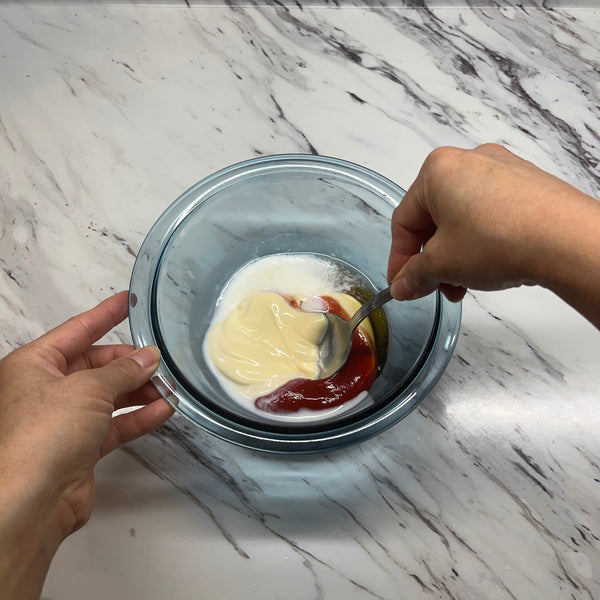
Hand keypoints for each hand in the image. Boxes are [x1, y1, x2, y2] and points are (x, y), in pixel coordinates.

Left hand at [0, 291, 173, 598]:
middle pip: (96, 365)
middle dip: (130, 362)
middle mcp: (45, 390)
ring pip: (108, 396)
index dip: (105, 314)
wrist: (29, 502)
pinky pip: (114, 425)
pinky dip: (139, 417)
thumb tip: (148, 359)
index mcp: (34, 365)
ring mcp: (62, 420)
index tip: (128, 301)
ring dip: (139, 391)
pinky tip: (163, 410)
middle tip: (160, 359)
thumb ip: (123, 371)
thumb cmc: (41, 437)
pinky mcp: (78, 448)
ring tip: (170, 386)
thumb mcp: (88, 389)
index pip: (77, 330)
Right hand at [387, 144, 599, 326]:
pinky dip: (481, 242)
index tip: (402, 283)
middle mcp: (468, 161)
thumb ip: (414, 275)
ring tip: (464, 284)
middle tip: (434, 286)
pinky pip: (490, 214)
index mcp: (437, 170)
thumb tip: (403, 285)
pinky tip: (489, 266)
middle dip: (432, 260)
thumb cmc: (500, 239)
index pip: (404, 220)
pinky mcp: (526, 184)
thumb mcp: (443, 264)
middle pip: (434, 218)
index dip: (399, 259)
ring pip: (462, 218)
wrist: (566, 240)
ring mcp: (502, 170)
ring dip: (455, 255)